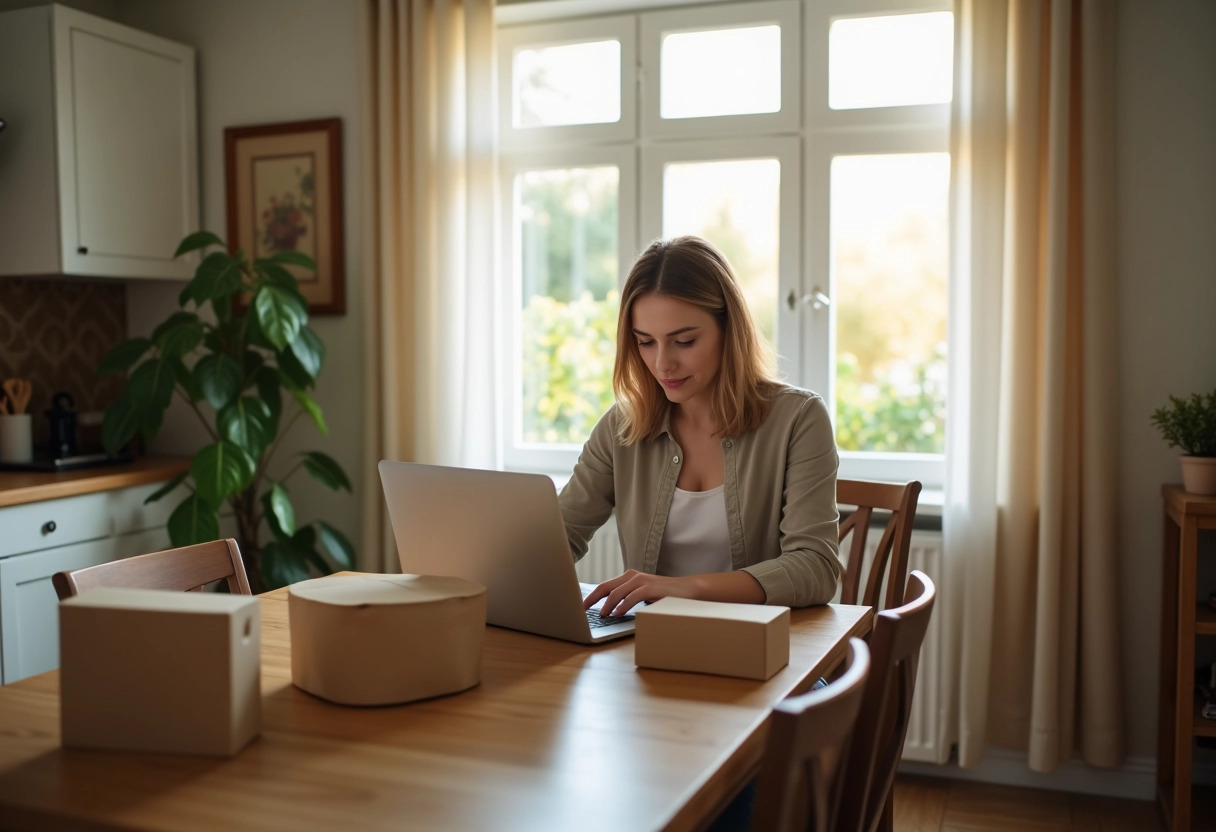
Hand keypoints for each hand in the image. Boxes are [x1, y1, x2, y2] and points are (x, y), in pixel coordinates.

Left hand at [583, 570, 700, 617]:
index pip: (605, 586)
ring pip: (617, 592)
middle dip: (592, 599)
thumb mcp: (643, 596)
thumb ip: (628, 598)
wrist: (689, 590)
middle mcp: (633, 576)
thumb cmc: (664, 596)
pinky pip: (632, 596)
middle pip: (606, 587)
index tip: (582, 606)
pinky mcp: (651, 587)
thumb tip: (609, 610)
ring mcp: (642, 581)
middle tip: (583, 610)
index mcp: (629, 578)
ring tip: (602, 615)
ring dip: (607, 605)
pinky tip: (618, 614)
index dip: (591, 596)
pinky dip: (623, 605)